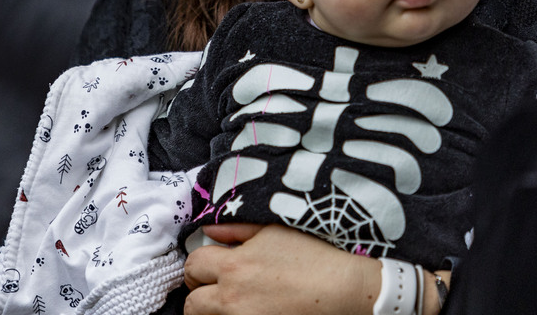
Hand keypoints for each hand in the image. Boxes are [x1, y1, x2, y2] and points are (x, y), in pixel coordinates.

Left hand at [183, 223, 381, 314]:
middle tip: (214, 290)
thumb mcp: (274, 231)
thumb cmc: (315, 256)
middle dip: (199, 294)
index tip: (209, 268)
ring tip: (232, 304)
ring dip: (212, 312)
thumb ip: (236, 229)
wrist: (345, 289)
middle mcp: (232, 298)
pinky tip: (249, 311)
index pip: (193, 266)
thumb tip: (209, 230)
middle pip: (191, 304)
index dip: (199, 266)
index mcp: (234, 266)